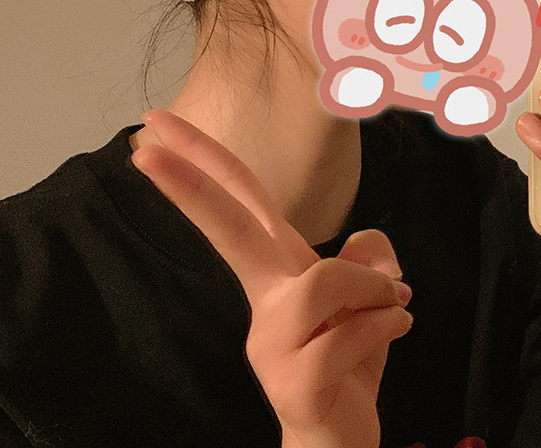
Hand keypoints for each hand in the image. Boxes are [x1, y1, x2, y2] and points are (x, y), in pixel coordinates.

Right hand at [130, 109, 412, 447]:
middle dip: (190, 186)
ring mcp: (271, 343)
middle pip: (228, 228)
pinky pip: (348, 336)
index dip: (202, 158)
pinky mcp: (293, 382)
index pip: (237, 199)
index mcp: (276, 267)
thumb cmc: (346, 364)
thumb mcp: (368, 302)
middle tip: (145, 150)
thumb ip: (370, 260)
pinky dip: (385, 327)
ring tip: (393, 303)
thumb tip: (372, 247)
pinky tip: (395, 332)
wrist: (339, 442)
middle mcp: (264, 298)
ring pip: (320, 282)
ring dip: (370, 288)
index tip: (156, 125)